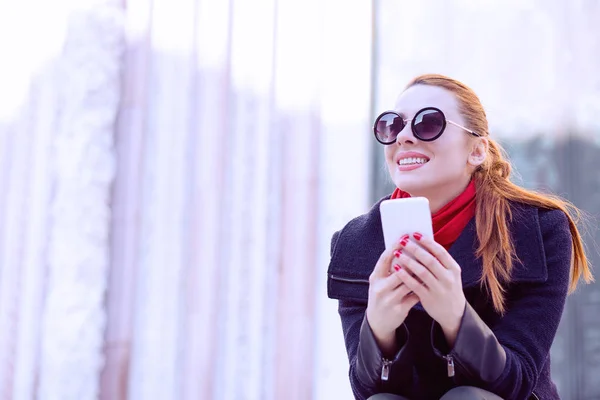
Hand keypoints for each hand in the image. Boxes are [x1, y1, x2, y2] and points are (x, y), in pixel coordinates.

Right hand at [366, 238, 419, 352]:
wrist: (378, 322)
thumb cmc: (381, 295)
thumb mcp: (379, 281)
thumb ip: (388, 268)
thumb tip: (403, 249)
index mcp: (375, 278)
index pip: (384, 259)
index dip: (394, 246)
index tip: (404, 237)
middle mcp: (380, 288)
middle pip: (399, 270)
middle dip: (412, 259)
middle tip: (422, 248)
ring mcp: (390, 300)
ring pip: (409, 283)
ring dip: (420, 273)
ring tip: (429, 263)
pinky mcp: (399, 310)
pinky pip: (415, 295)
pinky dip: (423, 287)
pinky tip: (430, 280)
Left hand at [393, 233, 465, 343]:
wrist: (454, 313)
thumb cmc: (447, 288)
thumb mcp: (449, 274)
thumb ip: (438, 261)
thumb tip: (420, 243)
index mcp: (454, 269)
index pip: (440, 252)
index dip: (427, 242)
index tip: (415, 234)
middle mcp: (448, 278)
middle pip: (430, 260)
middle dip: (415, 249)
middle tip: (403, 241)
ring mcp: (439, 289)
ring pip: (422, 272)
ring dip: (408, 261)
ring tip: (397, 253)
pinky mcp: (429, 298)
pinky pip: (415, 285)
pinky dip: (405, 276)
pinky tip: (396, 269)